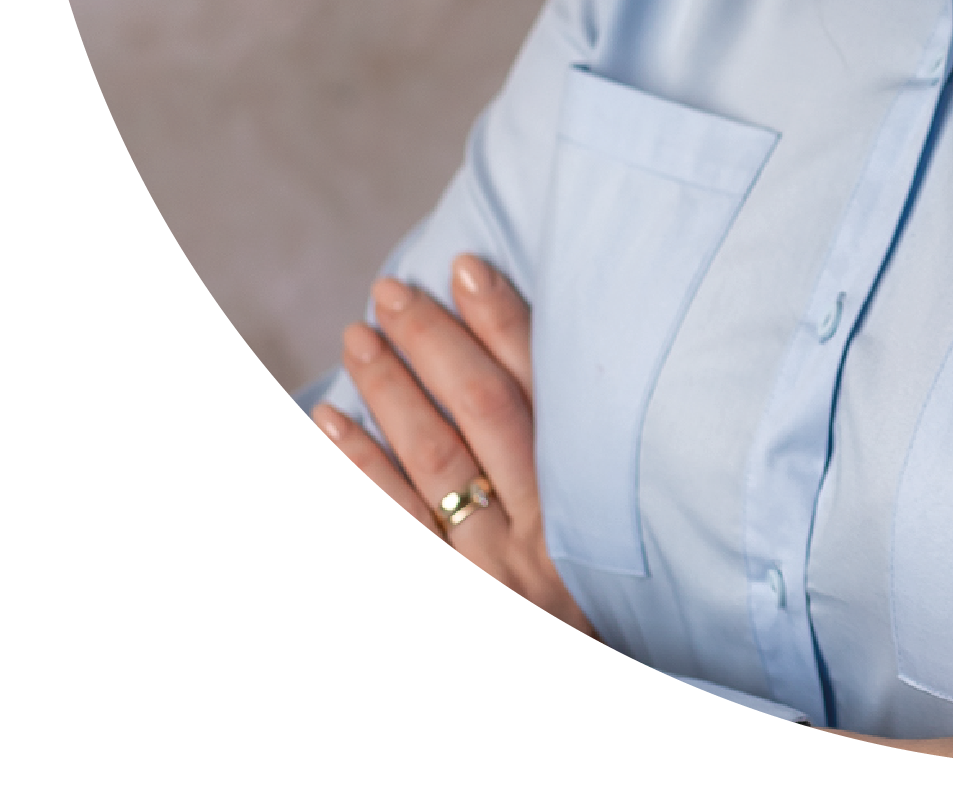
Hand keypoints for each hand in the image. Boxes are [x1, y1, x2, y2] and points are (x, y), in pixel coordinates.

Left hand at [313, 255, 592, 634]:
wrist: (587, 685)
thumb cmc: (609, 589)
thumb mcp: (622, 519)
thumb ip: (586, 444)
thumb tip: (541, 360)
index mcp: (594, 490)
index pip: (545, 385)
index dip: (504, 322)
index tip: (466, 267)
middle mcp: (544, 526)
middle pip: (484, 411)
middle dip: (434, 344)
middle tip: (391, 292)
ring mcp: (490, 567)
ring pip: (433, 459)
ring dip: (390, 391)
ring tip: (358, 336)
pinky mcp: (447, 598)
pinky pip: (394, 524)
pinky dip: (359, 469)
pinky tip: (330, 424)